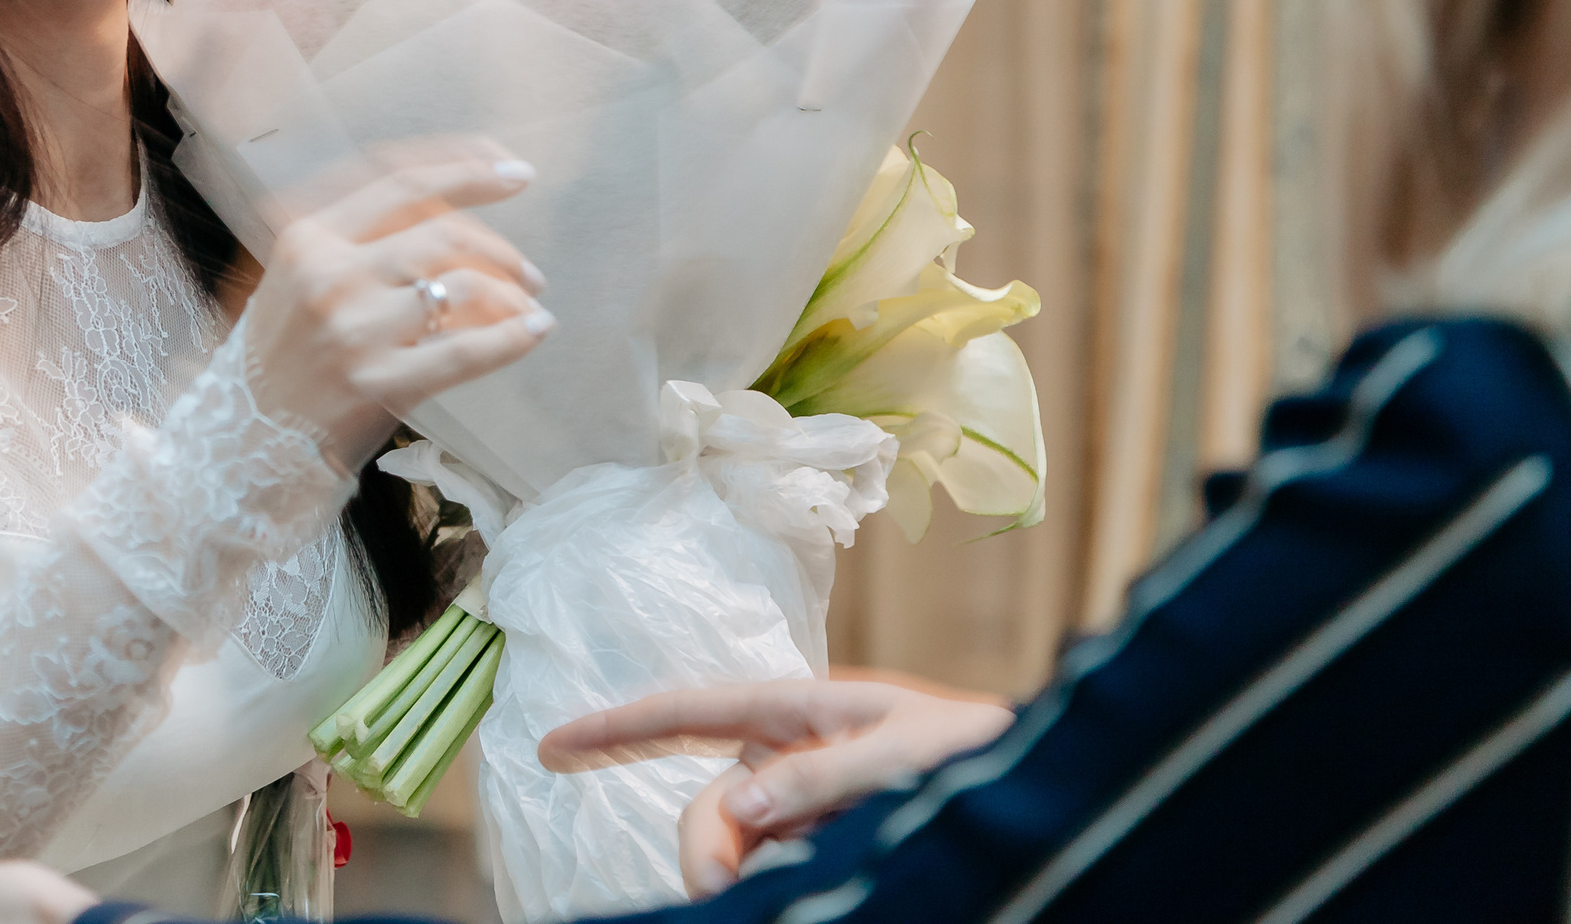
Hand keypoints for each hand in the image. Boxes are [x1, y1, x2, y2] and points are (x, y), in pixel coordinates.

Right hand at [239, 140, 553, 470]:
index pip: (402, 184)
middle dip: (500, 248)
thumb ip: (357, 238)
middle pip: (442, 233)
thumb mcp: (296, 276)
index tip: (514, 172)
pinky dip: (512, 338)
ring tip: (528, 307)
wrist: (241, 438)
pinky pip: (465, 351)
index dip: (468, 171)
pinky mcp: (375, 384)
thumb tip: (451, 210)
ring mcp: (351, 330)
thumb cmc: (279, 354)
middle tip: (529, 273)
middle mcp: (327, 274)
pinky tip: (534, 331)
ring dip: (511, 293)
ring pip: (461, 286)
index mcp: (307, 236)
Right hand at [538, 673, 1013, 894]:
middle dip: (705, 846)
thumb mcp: (914, 753)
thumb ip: (821, 774)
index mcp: (808, 710)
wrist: (1050, 800)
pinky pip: (764, 866)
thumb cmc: (991, 759)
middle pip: (708, 800)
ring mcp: (809, 804)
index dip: (615, 727)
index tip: (548, 747)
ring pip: (734, 844)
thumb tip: (737, 805)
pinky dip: (763, 880)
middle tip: (728, 889)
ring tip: (797, 882)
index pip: (691, 711)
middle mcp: (797, 754)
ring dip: (741, 872)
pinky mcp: (824, 845)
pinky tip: (807, 881)